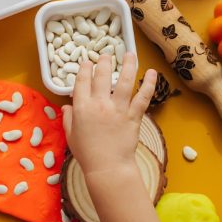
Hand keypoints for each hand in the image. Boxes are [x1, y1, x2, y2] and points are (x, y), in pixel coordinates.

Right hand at [62, 53, 156, 177]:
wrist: (107, 167)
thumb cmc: (87, 153)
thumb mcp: (71, 135)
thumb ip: (69, 118)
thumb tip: (68, 106)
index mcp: (82, 107)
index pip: (82, 81)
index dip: (84, 68)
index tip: (87, 62)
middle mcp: (100, 104)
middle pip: (103, 75)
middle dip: (105, 61)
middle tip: (107, 55)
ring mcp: (118, 109)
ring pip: (125, 81)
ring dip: (128, 65)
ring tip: (130, 54)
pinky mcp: (134, 116)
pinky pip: (143, 97)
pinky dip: (149, 84)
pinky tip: (153, 73)